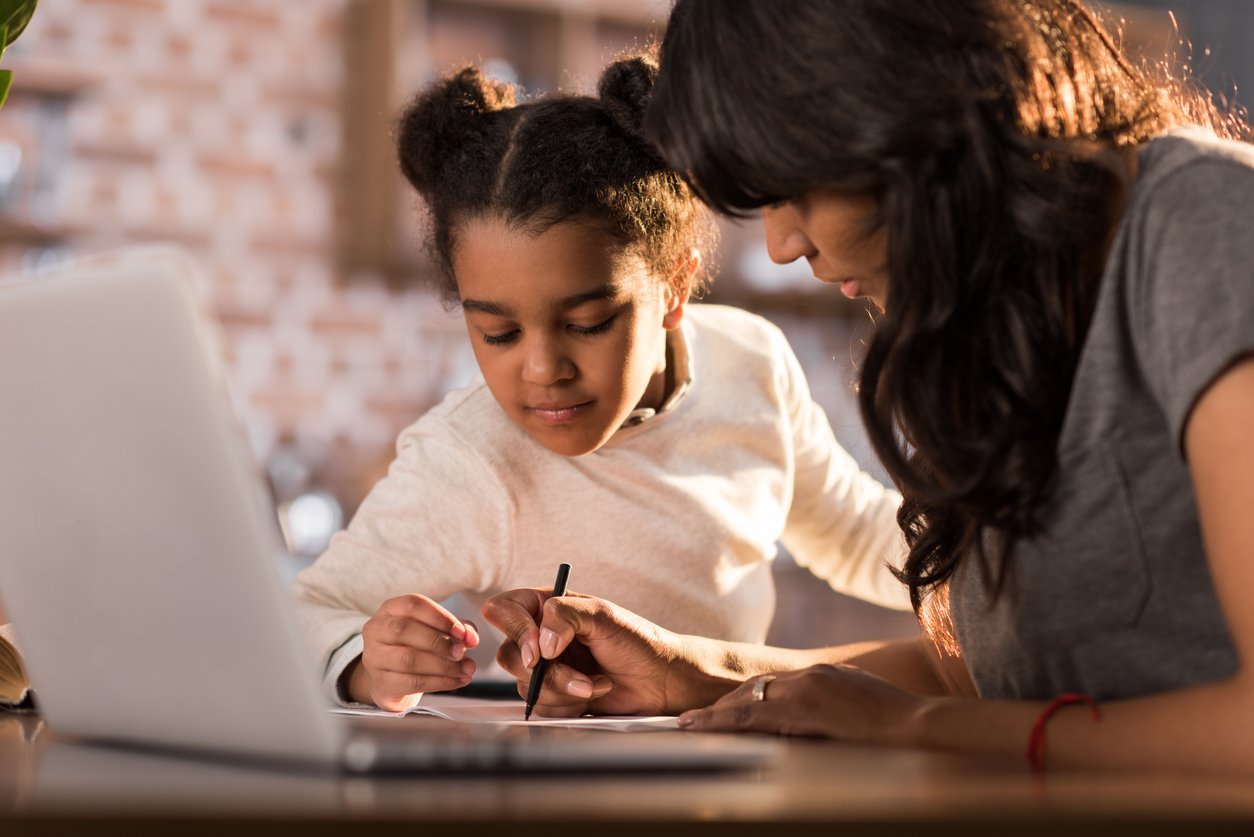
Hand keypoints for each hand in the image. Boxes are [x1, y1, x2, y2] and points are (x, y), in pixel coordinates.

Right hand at [349, 594, 479, 711]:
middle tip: (462, 652)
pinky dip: (440, 682)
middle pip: (404, 630)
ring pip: (408, 659)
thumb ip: (458, 628)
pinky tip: (457, 680)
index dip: (439, 617)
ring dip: (443, 665)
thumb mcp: (436, 629)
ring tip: (465, 669)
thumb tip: (471, 636)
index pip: (413, 605)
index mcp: (390, 609)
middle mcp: (376, 630)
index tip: (462, 631)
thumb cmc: (417, 644)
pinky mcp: (381, 682)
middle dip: (438, 642)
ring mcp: (374, 657)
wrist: (392, 676)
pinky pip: (412, 683)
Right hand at [481, 589, 688, 716]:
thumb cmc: (637, 641)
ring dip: (564, 690)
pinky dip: (569, 704)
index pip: (503, 610)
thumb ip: (566, 615)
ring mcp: (546, 667)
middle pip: (509, 656)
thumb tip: (541, 643)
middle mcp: (540, 635)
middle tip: (581, 676)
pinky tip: (593, 693)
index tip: (541, 651)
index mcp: (546, 606)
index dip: (515, 631)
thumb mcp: (603, 615)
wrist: (659, 681)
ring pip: (524, 686)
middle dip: (549, 673)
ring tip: (596, 683)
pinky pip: (540, 706)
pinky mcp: (554, 694)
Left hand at [676, 663, 924, 742]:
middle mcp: (808, 674)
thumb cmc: (896, 718)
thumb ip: (834, 699)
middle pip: (755, 687)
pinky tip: (707, 727)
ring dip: (716, 713)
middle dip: (725, 704)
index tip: (726, 705)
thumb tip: (818, 712)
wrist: (913, 721)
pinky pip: (756, 716)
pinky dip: (726, 721)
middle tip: (696, 718)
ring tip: (689, 723)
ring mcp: (804, 688)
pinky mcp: (803, 707)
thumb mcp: (860, 699)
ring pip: (748, 699)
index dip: (745, 696)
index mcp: (821, 673)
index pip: (773, 683)